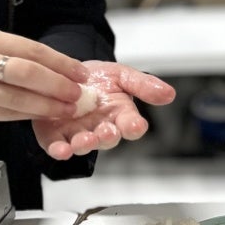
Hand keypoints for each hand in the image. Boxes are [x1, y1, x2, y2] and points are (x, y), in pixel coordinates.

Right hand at [0, 27, 90, 127]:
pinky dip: (26, 116)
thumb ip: (0, 57)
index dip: (61, 62)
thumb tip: (40, 70)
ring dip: (48, 105)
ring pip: (20, 97)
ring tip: (69, 109)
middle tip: (80, 93)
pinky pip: (3, 114)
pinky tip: (40, 117)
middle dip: (60, 84)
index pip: (32, 49)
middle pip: (30, 71)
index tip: (81, 71)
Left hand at [33, 62, 175, 159]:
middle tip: (108, 132)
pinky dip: (59, 150)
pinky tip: (61, 149)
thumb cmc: (98, 78)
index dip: (134, 127)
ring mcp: (78, 133)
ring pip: (83, 145)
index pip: (132, 126)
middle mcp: (100, 128)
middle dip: (108, 137)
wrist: (68, 73)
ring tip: (84, 140)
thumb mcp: (123, 75)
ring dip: (84, 145)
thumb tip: (169, 94)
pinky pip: (58, 146)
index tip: (136, 125)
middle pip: (108, 139)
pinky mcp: (55, 135)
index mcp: (120, 115)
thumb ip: (143, 85)